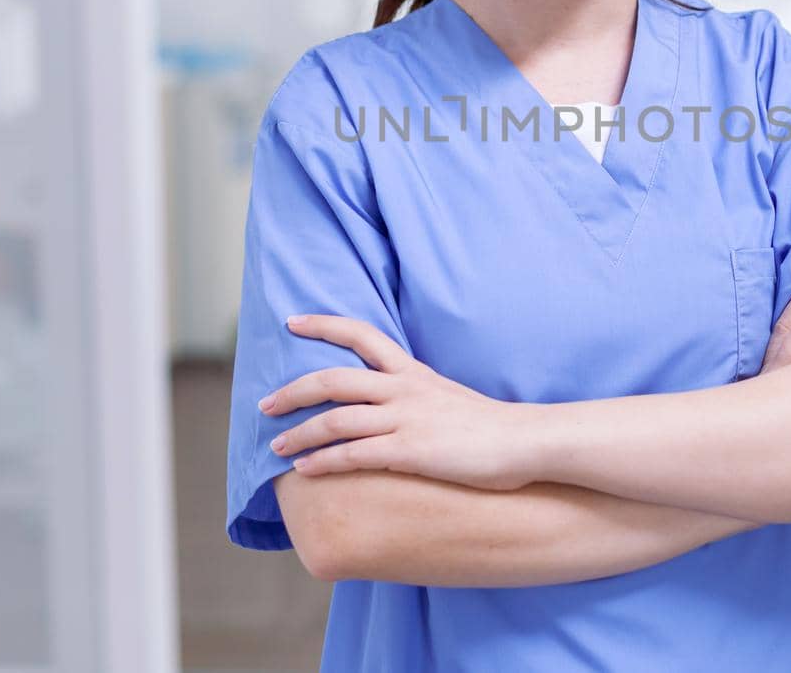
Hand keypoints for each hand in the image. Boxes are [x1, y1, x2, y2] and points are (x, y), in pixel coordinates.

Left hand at [259, 314, 532, 489]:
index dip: (324, 324)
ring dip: (299, 432)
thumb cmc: (491, 427)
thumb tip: (393, 405)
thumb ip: (418, 396)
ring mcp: (406, 419)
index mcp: (413, 372)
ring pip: (336, 419)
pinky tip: (305, 469)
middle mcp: (404, 389)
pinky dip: (323, 460)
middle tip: (265, 403)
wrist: (525, 442)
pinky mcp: (409, 450)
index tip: (292, 321)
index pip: (361, 334)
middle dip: (293, 391)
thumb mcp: (449, 397)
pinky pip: (353, 454)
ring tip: (275, 445)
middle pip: (333, 378)